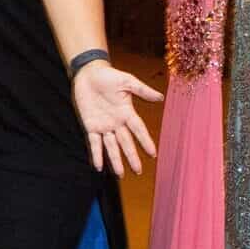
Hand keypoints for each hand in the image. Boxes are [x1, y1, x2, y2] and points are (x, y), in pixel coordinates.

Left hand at [71, 61, 162, 175]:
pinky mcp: (90, 125)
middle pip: (126, 143)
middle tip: (138, 171)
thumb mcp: (127, 82)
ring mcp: (103, 125)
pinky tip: (98, 166)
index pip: (138, 130)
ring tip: (120, 174)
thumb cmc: (109, 76)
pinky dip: (96, 154)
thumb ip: (143, 90)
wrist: (88, 73)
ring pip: (111, 146)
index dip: (145, 142)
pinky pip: (93, 143)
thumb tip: (160, 98)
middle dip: (132, 157)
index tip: (153, 154)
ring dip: (115, 160)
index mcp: (127, 112)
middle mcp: (116, 122)